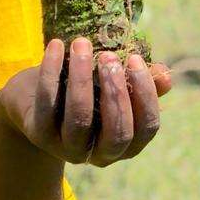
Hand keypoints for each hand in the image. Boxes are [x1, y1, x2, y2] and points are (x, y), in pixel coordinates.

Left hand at [0, 38, 171, 167]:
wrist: (33, 99)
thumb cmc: (84, 89)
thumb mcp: (111, 84)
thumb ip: (138, 82)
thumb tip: (166, 76)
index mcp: (126, 144)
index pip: (146, 128)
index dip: (146, 95)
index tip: (135, 59)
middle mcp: (100, 154)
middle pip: (117, 132)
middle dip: (116, 92)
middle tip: (109, 56)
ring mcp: (67, 148)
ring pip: (80, 118)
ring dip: (82, 78)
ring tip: (82, 44)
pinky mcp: (39, 134)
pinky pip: (48, 102)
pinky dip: (51, 70)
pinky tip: (57, 45)